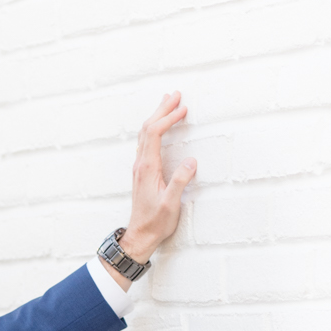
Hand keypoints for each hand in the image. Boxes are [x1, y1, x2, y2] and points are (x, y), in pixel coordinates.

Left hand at [121, 91, 197, 265]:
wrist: (140, 236)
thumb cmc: (156, 223)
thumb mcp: (171, 204)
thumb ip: (180, 182)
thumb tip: (191, 161)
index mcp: (147, 168)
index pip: (155, 133)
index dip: (169, 117)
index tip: (183, 108)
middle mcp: (140, 164)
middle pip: (148, 128)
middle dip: (162, 109)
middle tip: (176, 94)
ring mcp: (140, 167)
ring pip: (145, 134)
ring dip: (156, 115)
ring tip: (168, 102)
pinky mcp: (142, 171)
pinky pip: (146, 142)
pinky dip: (154, 128)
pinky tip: (159, 126)